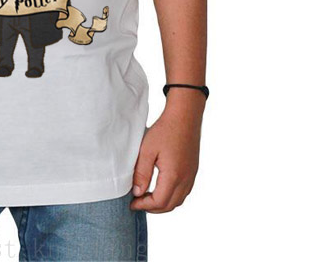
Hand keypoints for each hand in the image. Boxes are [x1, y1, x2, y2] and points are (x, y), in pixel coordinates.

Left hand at [130, 96, 203, 212]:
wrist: (185, 116)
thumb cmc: (165, 130)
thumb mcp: (147, 150)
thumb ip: (141, 173)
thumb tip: (137, 193)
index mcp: (173, 176)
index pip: (159, 202)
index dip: (144, 205)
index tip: (132, 203)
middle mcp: (185, 179)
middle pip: (170, 205)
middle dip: (152, 208)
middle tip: (137, 202)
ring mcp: (191, 176)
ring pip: (178, 200)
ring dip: (163, 203)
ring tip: (147, 197)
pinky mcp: (193, 171)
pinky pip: (184, 192)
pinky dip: (172, 196)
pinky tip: (161, 188)